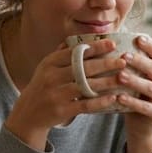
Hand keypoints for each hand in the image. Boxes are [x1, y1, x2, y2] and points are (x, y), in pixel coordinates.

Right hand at [3, 40, 125, 150]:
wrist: (28, 114)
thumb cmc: (43, 87)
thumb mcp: (46, 68)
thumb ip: (61, 54)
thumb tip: (77, 38)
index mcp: (50, 63)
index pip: (75, 52)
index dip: (94, 47)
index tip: (112, 43)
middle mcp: (52, 77)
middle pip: (83, 68)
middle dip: (105, 63)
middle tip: (123, 61)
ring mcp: (56, 94)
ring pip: (86, 86)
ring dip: (107, 82)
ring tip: (123, 78)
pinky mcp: (62, 110)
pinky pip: (85, 105)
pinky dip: (100, 102)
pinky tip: (113, 98)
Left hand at [118, 35, 151, 152]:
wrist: (142, 126)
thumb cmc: (134, 97)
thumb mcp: (135, 80)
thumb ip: (131, 65)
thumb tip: (112, 43)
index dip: (151, 45)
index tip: (138, 38)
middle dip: (140, 61)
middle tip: (124, 56)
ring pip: (150, 87)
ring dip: (134, 80)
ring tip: (119, 75)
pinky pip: (145, 107)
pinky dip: (132, 102)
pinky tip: (119, 97)